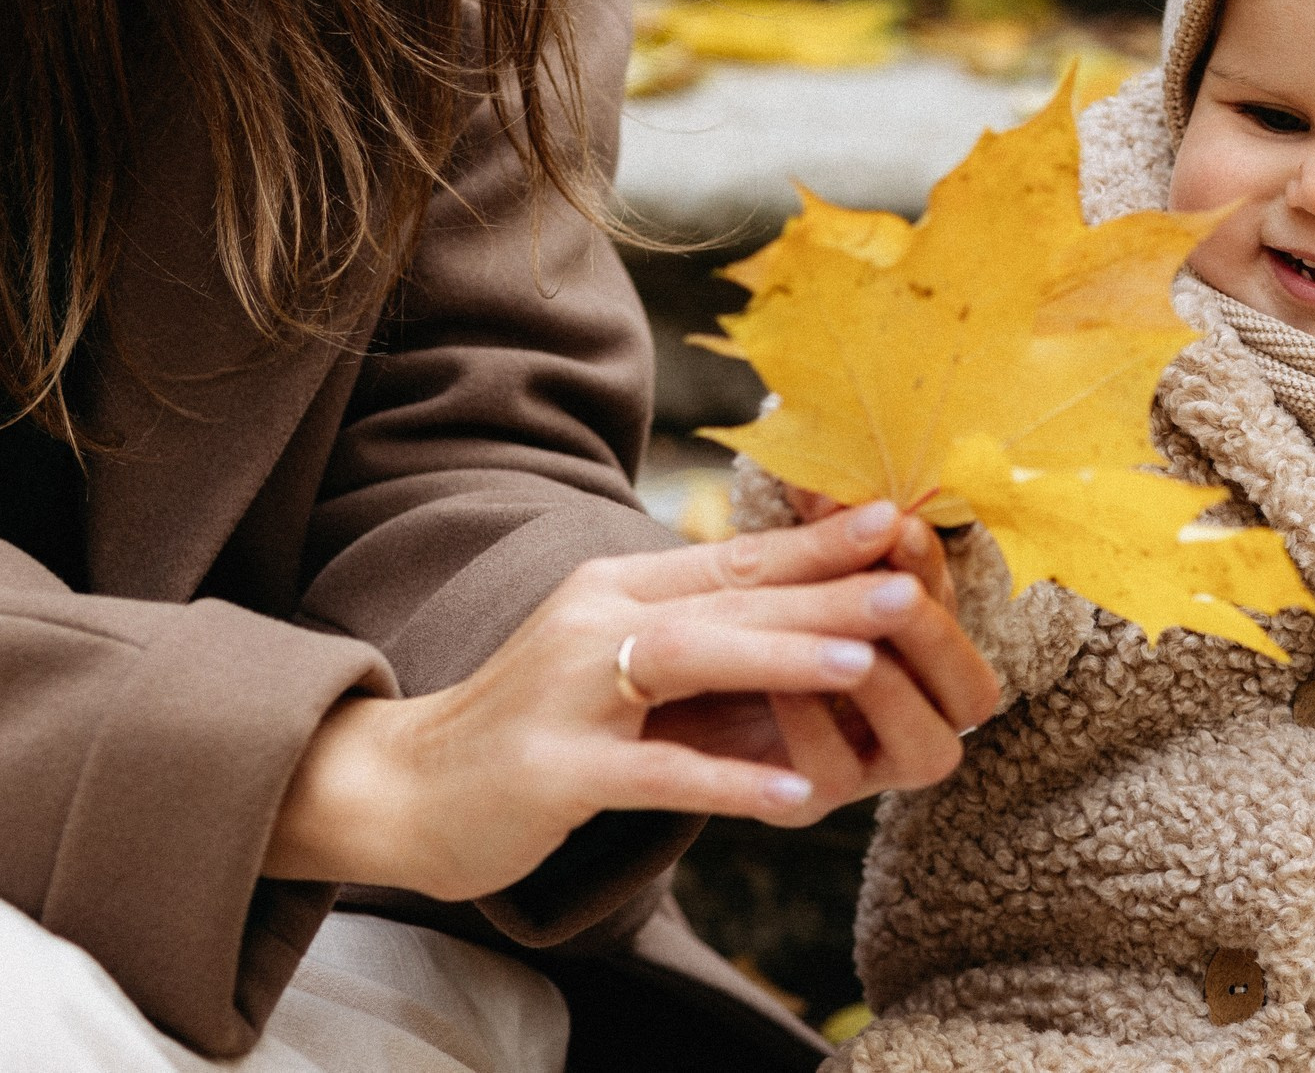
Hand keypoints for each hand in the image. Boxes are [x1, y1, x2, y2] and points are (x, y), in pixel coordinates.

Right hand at [264, 502, 1000, 902]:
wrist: (404, 787)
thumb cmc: (535, 727)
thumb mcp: (616, 665)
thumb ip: (702, 644)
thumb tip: (816, 628)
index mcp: (616, 589)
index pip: (731, 557)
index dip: (814, 542)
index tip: (895, 521)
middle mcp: (594, 621)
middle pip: (724, 598)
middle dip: (823, 590)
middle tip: (909, 585)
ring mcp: (571, 694)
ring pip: (690, 660)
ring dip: (781, 659)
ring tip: (865, 664)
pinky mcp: (555, 770)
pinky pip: (654, 772)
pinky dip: (726, 779)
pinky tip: (794, 793)